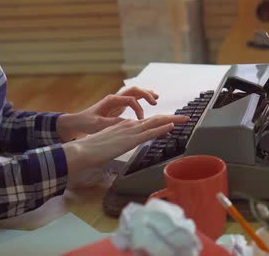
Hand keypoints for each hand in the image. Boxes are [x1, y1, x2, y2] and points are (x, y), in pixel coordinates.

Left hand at [56, 87, 158, 141]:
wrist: (78, 121)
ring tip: (156, 98)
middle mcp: (115, 98)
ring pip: (134, 92)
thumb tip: (128, 123)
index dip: (138, 108)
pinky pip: (133, 98)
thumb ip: (113, 123)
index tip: (141, 119)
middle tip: (155, 102)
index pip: (130, 99)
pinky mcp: (118, 105)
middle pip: (134, 90)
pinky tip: (149, 101)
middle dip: (146, 94)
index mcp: (111, 101)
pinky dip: (142, 98)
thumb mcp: (99, 124)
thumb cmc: (87, 122)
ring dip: (145, 94)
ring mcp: (117, 100)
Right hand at [62, 114, 188, 174]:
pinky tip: (172, 125)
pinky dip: (162, 128)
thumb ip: (118, 145)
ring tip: (185, 119)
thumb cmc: (92, 151)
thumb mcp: (109, 145)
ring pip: (156, 123)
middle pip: (155, 120)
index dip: (161, 121)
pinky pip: (150, 132)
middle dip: (172, 117)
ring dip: (172, 120)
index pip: (147, 122)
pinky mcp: (130, 140)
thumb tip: (120, 151)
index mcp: (125, 126)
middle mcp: (130, 126)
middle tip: (186, 117)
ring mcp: (131, 132)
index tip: (172, 121)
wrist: (83, 151)